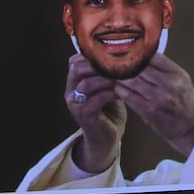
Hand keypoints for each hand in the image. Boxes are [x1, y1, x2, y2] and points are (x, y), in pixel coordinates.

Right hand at [66, 54, 125, 172]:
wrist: (106, 139)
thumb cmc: (109, 110)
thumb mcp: (106, 87)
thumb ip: (107, 72)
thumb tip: (122, 53)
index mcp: (74, 81)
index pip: (76, 60)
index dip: (93, 56)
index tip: (113, 55)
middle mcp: (70, 91)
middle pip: (77, 68)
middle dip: (99, 65)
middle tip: (118, 66)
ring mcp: (75, 104)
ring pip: (86, 83)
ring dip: (106, 79)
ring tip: (122, 79)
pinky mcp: (84, 116)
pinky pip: (95, 99)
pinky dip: (109, 94)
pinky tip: (121, 93)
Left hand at [115, 56, 193, 157]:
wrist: (190, 128)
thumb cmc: (185, 102)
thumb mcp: (182, 80)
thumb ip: (165, 68)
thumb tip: (144, 57)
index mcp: (176, 74)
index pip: (154, 57)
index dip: (140, 54)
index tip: (131, 53)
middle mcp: (167, 84)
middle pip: (140, 67)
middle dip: (127, 64)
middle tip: (116, 62)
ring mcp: (156, 97)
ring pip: (132, 81)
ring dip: (120, 77)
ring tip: (113, 73)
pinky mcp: (147, 110)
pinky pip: (128, 96)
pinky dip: (120, 90)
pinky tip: (117, 87)